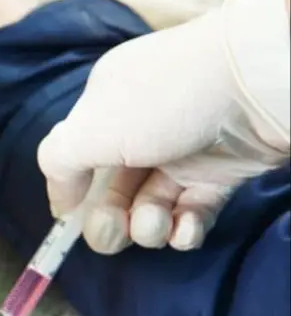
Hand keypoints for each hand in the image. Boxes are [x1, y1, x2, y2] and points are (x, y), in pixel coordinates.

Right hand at [37, 0, 289, 253]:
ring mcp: (183, 150)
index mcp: (106, 104)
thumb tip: (61, 202)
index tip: (69, 219)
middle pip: (112, 190)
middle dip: (107, 221)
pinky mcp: (222, 171)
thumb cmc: (163, 100)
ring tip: (157, 225)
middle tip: (112, 232)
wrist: (256, 83)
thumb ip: (58, 163)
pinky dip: (185, 228)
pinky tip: (184, 230)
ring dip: (147, 227)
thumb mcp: (89, 128)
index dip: (71, 192)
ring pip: (151, 205)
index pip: (77, 156)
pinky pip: (192, 211)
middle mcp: (142, 126)